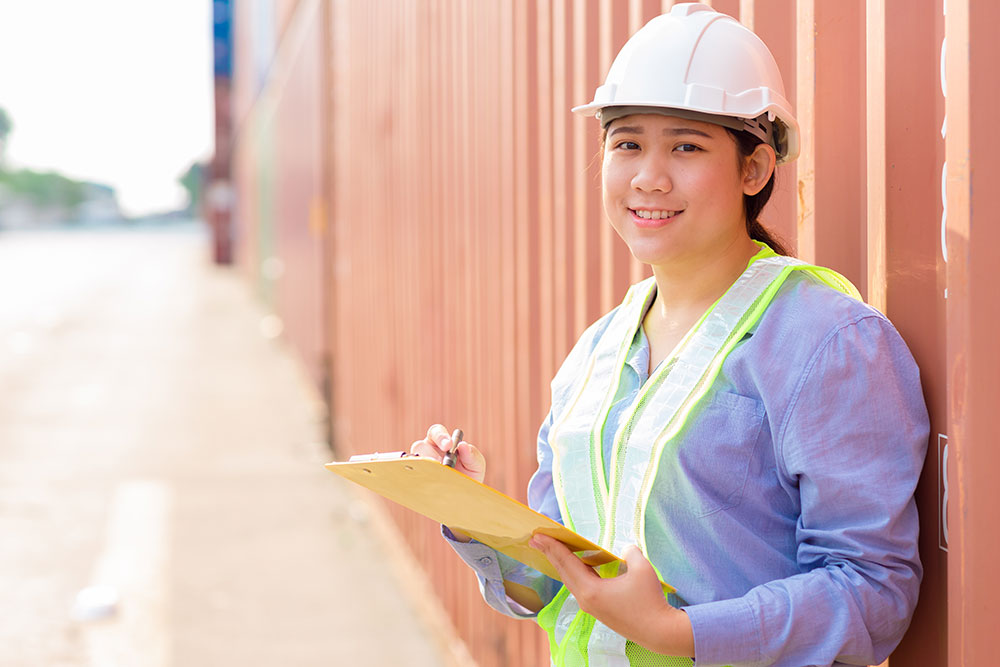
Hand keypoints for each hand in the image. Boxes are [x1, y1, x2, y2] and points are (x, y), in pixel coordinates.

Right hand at [410, 423, 485, 483]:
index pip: (435, 432)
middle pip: (419, 446)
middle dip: (429, 454)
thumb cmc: (470, 475)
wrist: (465, 497)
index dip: (440, 436)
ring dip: (426, 469)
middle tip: (438, 464)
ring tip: (438, 478)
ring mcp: (421, 466)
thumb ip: (472, 454)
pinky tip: (434, 487)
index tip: (449, 445)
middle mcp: (428, 451)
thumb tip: (463, 445)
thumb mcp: (476, 465)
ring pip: (416, 463)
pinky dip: (423, 481)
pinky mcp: (418, 480)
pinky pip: (415, 478)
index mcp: (441, 442)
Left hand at [529, 534, 693, 657]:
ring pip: (570, 580)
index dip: (553, 546)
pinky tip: (573, 566)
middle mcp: (585, 600)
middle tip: (536, 538)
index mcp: (591, 590)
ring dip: (560, 563)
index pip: (567, 562)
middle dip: (550, 553)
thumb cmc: (650, 601)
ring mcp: (591, 607)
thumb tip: (625, 550)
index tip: (538, 535)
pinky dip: (572, 572)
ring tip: (551, 549)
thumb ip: (630, 552)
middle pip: (563, 571)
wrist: (659, 632)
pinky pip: (579, 587)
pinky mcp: (598, 611)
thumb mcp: (642, 569)